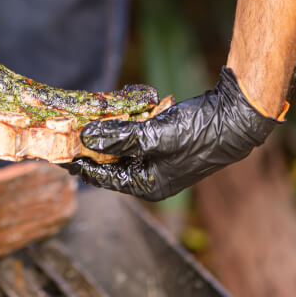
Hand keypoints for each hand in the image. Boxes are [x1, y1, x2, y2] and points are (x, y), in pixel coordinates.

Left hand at [64, 67, 280, 200]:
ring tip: (86, 120)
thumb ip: (117, 137)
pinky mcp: (166, 142)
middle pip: (110, 162)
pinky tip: (116, 111)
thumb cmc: (200, 132)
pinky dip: (127, 124)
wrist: (239, 116)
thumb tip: (85, 138)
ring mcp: (159, 160)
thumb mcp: (153, 135)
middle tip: (67, 134)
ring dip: (108, 132)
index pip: (102, 178)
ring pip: (123, 146)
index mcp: (147, 185)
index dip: (79, 164)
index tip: (57, 154)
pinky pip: (137, 135)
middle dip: (91, 146)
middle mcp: (151, 176)